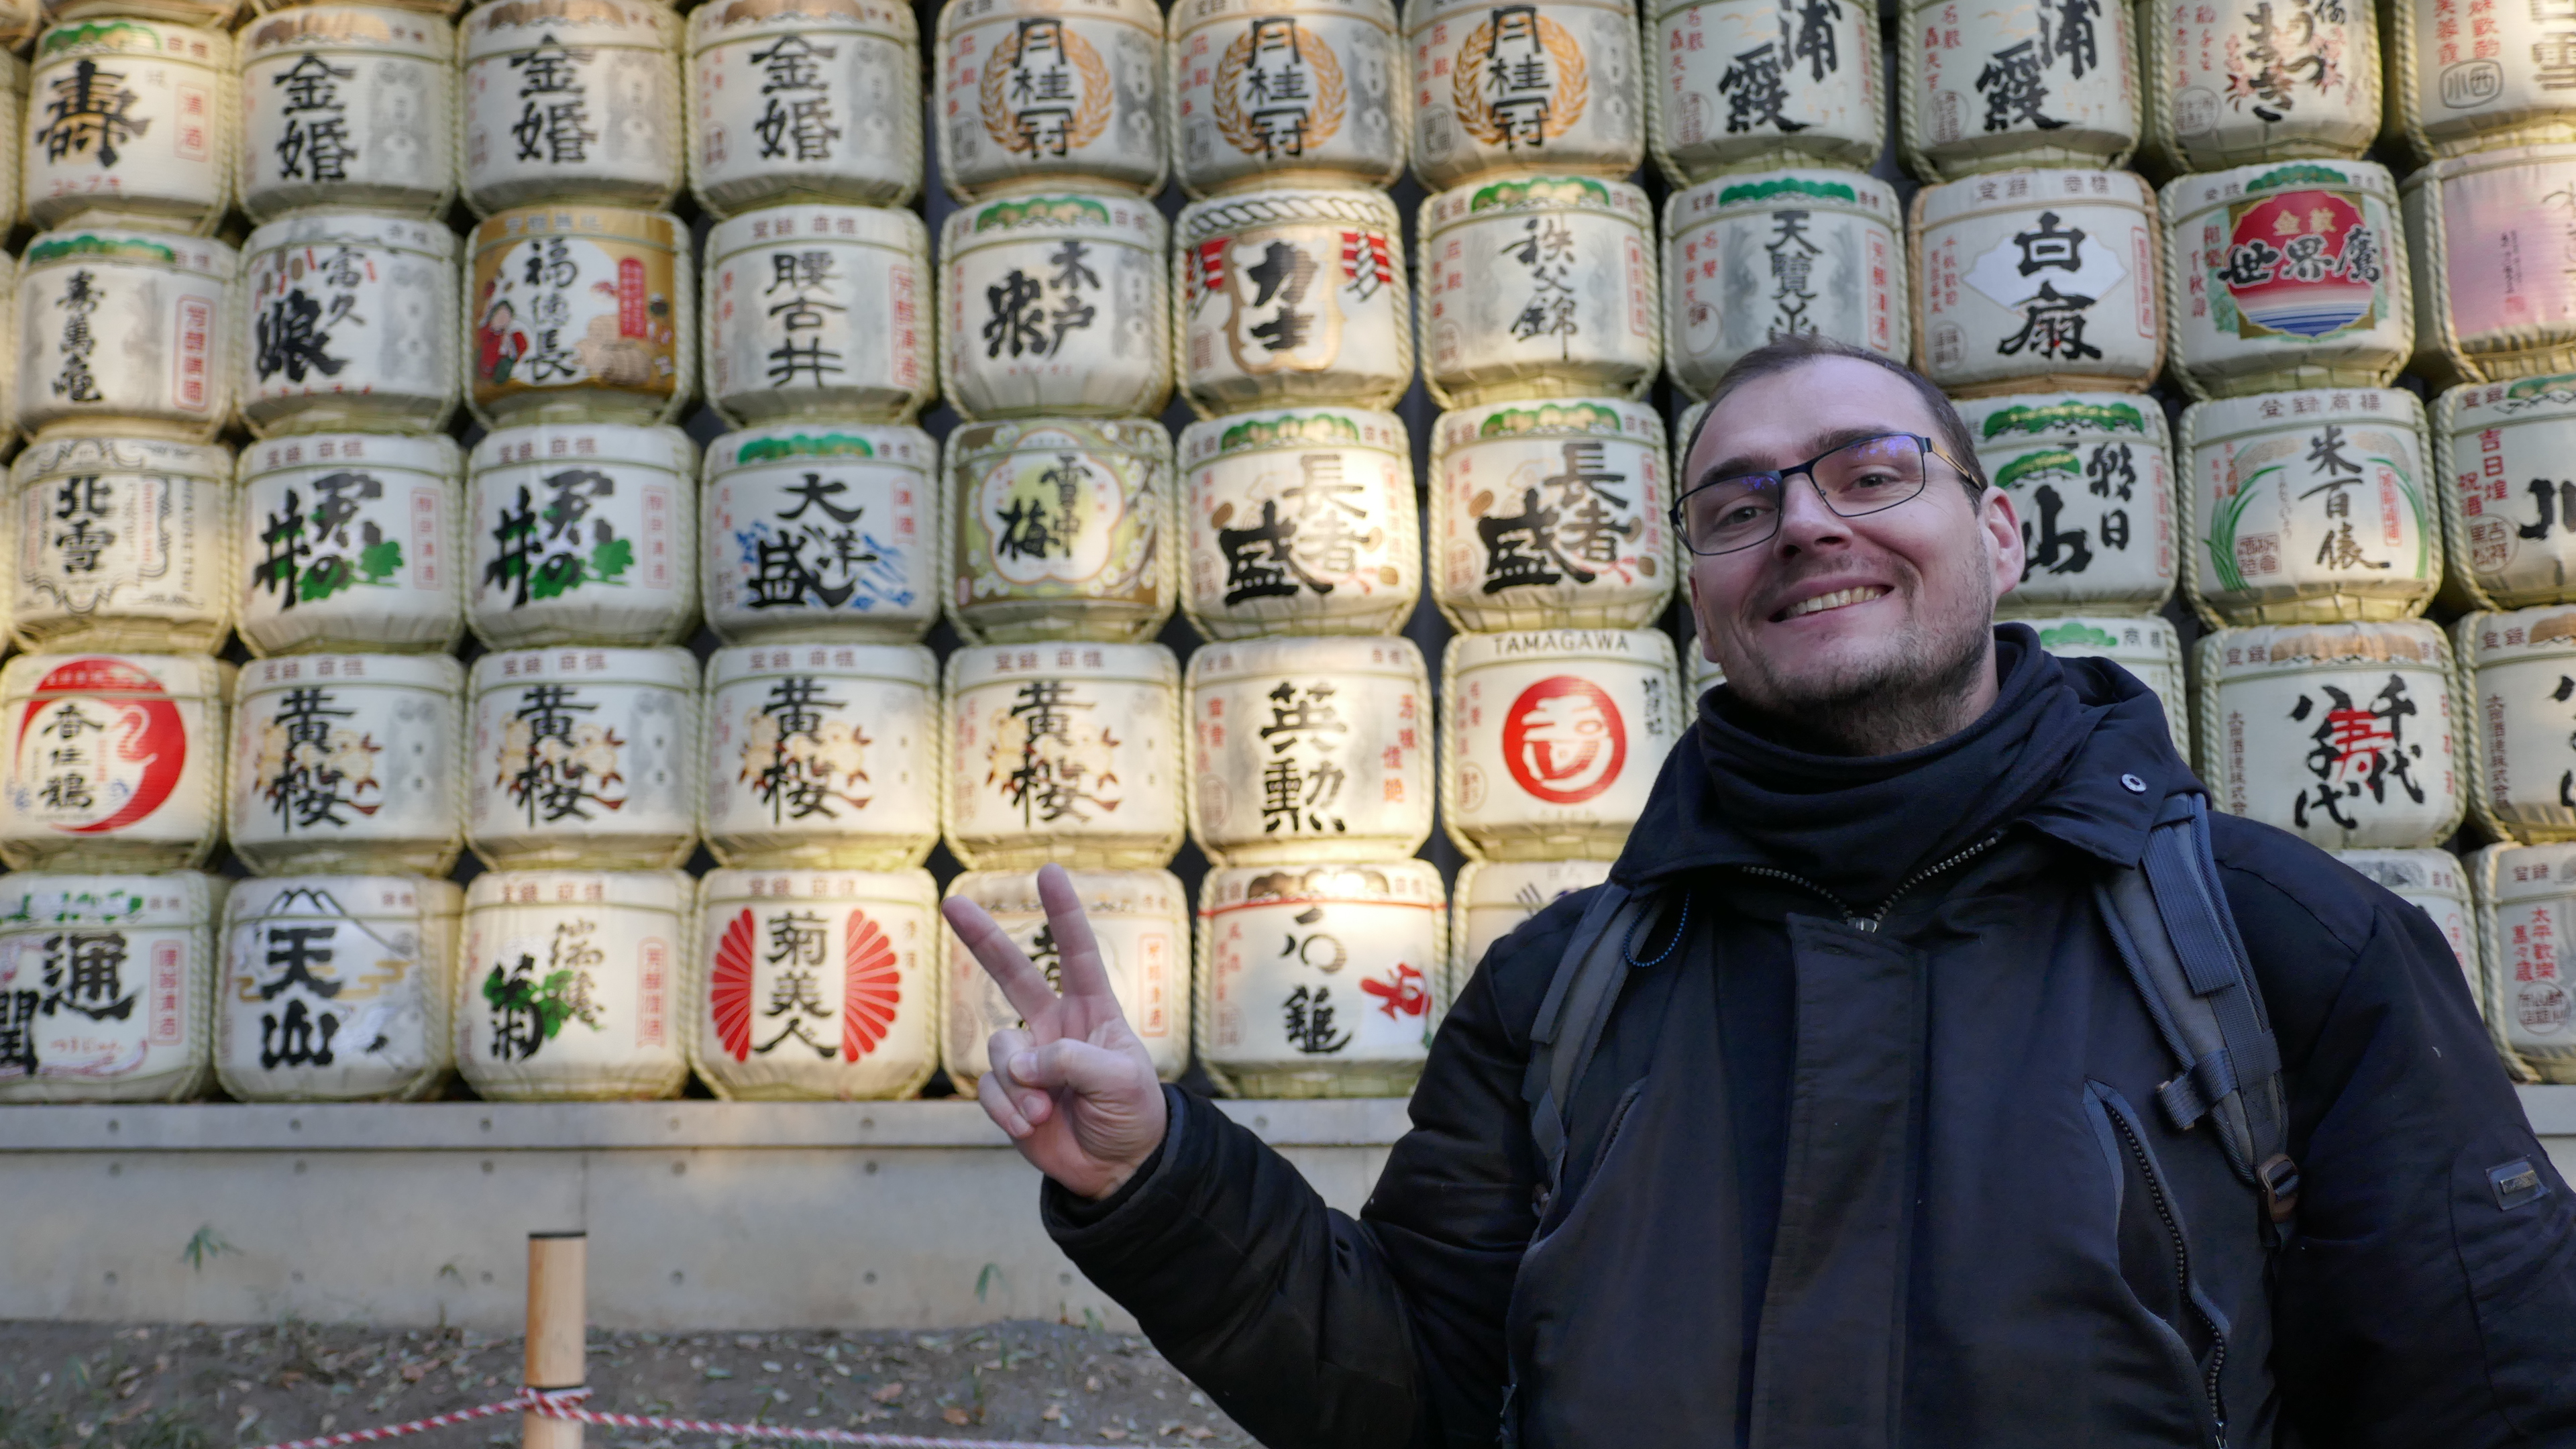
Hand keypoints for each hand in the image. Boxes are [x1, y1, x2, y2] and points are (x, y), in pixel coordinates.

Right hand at [942, 863, 1169, 1199]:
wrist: (1118, 1169)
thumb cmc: (1133, 1114)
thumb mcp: (1121, 1080)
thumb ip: (1073, 1061)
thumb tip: (1023, 1063)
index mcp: (1092, 1011)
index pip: (1077, 953)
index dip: (1063, 913)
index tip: (1048, 872)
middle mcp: (1055, 1026)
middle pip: (1011, 973)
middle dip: (983, 938)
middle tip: (954, 901)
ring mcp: (1028, 1059)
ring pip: (1000, 1050)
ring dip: (1019, 1085)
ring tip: (1045, 1112)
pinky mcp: (1008, 1094)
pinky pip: (989, 1090)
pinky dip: (1007, 1110)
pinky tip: (1031, 1126)